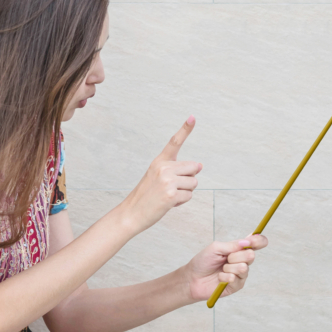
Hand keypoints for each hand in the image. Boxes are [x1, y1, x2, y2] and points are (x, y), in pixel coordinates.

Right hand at [121, 117, 201, 233]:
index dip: (185, 129)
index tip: (193, 117)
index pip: (174, 142)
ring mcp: (167, 181)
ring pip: (193, 183)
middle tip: (172, 188)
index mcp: (159, 161)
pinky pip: (189, 196)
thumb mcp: (157, 177)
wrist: (131, 214)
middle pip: (193, 168)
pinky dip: (181, 202)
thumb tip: (200, 165)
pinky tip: (168, 204)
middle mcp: (164, 168)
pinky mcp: (171, 195)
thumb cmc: (146, 196)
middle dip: (188, 179)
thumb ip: (177, 169)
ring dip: (185, 192)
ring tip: (168, 196)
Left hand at [184, 235, 268, 301]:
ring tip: (221, 269)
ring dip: (229, 267)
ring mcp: (241, 274)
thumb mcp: (215, 248)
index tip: (251, 241)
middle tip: (226, 258)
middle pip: (251, 255)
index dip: (259, 241)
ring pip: (243, 268)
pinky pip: (235, 279)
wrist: (193, 278)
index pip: (257, 243)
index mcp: (239, 249)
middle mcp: (242, 261)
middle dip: (236, 256)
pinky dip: (224, 277)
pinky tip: (219, 278)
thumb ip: (232, 245)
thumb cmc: (203, 261)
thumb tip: (247, 242)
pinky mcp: (237, 286)